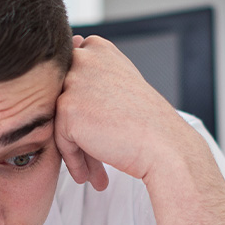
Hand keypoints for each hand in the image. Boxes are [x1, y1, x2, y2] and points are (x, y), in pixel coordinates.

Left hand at [54, 35, 189, 190]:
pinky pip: (60, 140)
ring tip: (93, 172)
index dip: (83, 108)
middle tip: (96, 156)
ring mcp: (73, 81)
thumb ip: (91, 76)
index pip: (70, 79)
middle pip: (64, 101)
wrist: (164, 145)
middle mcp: (84, 58)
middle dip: (78, 131)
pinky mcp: (67, 108)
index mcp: (98, 48)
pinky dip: (73, 160)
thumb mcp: (119, 85)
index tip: (101, 129)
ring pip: (61, 122)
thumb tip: (69, 64)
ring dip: (76, 149)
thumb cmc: (146, 120)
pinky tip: (87, 175)